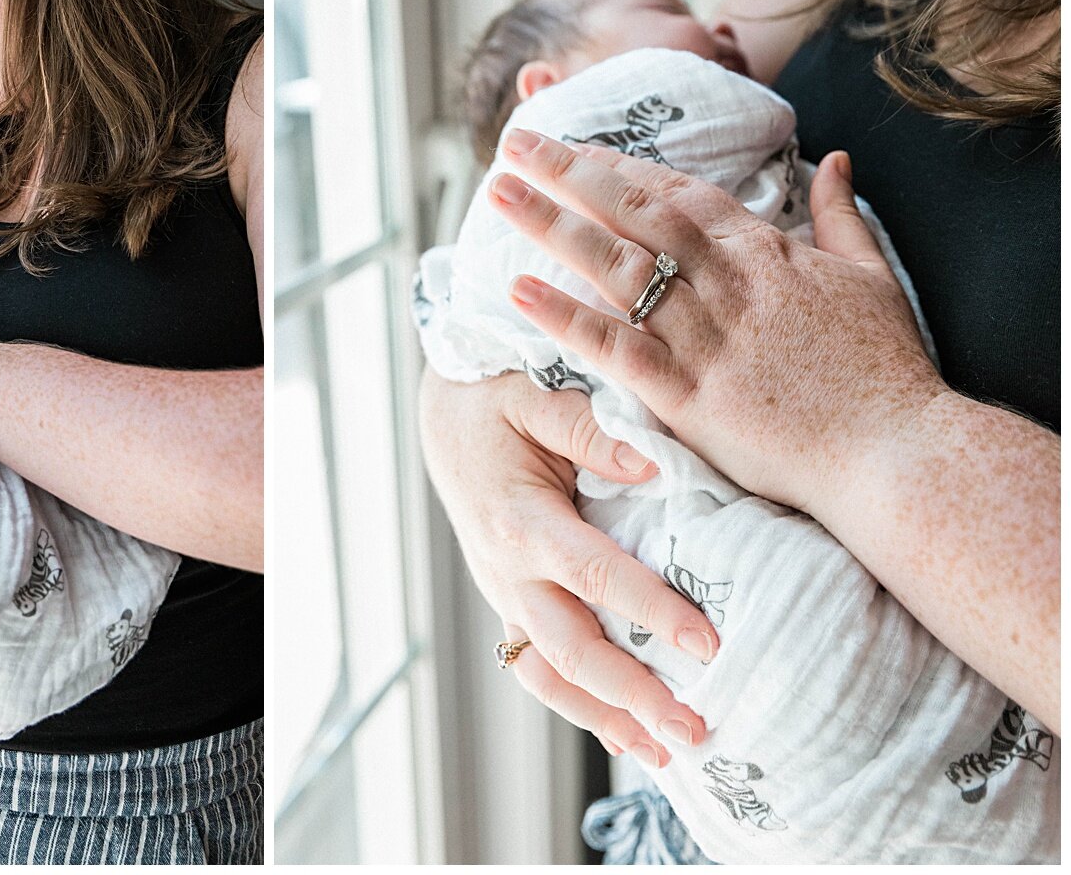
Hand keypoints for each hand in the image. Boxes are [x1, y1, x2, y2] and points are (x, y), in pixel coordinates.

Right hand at [419, 369, 718, 766]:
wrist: (442, 416)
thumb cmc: (496, 399)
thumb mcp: (536, 397)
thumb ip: (591, 430)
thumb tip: (653, 466)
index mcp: (519, 521)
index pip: (592, 575)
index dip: (650, 611)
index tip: (708, 644)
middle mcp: (506, 570)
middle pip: (570, 648)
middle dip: (632, 694)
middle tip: (693, 727)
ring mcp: (504, 593)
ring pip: (548, 674)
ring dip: (606, 718)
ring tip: (665, 753)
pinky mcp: (509, 603)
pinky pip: (537, 668)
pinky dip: (580, 707)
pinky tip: (625, 736)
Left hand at [489, 131, 946, 510]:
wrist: (900, 453)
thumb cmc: (889, 374)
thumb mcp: (874, 277)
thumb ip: (841, 217)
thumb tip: (833, 160)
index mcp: (768, 254)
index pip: (681, 194)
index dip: (622, 167)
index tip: (575, 147)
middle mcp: (730, 284)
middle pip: (636, 212)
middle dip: (571, 172)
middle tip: (514, 143)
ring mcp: (707, 338)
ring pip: (615, 266)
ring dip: (552, 225)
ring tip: (498, 193)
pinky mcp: (689, 395)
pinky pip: (614, 347)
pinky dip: (565, 317)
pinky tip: (518, 290)